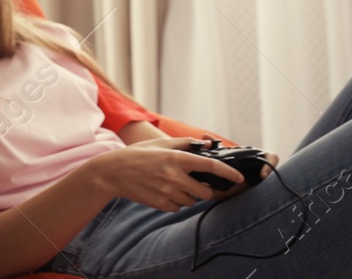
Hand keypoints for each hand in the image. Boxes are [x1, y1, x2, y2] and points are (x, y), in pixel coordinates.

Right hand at [86, 138, 246, 211]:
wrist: (112, 172)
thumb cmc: (137, 155)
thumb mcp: (159, 143)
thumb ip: (184, 143)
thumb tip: (207, 145)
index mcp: (176, 158)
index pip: (211, 167)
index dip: (229, 173)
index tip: (239, 178)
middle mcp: (174, 176)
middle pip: (205, 192)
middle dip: (204, 190)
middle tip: (195, 184)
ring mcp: (168, 191)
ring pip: (191, 201)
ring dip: (188, 195)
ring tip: (171, 185)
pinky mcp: (161, 203)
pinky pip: (178, 207)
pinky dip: (175, 202)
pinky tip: (162, 191)